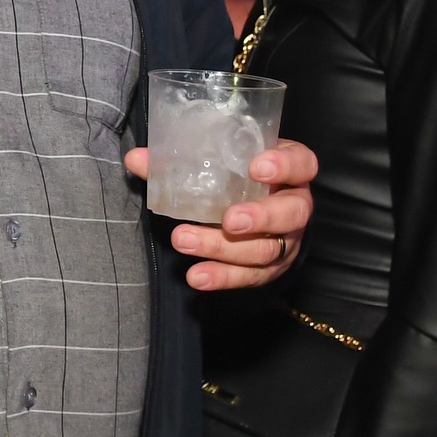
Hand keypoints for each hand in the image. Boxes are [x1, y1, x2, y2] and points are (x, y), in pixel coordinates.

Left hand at [124, 138, 316, 290]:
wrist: (252, 210)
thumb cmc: (235, 176)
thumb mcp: (217, 161)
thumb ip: (178, 160)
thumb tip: (136, 159)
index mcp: (289, 170)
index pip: (301, 162)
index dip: (284, 165)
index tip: (257, 167)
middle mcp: (294, 205)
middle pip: (291, 213)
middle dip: (260, 218)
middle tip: (228, 220)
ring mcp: (287, 240)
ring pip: (267, 250)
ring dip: (225, 249)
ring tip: (185, 241)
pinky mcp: (271, 268)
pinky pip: (250, 276)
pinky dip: (223, 277)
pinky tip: (198, 276)